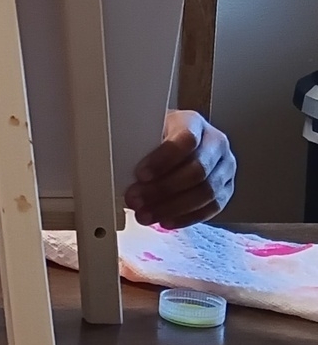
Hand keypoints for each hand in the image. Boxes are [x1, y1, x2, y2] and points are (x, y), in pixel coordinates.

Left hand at [125, 110, 235, 229]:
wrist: (176, 141)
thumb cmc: (157, 135)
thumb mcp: (147, 131)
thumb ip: (138, 145)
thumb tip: (119, 170)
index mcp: (194, 123)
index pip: (186, 140)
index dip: (163, 160)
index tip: (140, 174)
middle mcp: (216, 143)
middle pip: (198, 170)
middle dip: (163, 189)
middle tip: (136, 200)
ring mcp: (224, 167)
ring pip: (206, 192)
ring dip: (172, 207)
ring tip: (146, 215)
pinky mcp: (226, 189)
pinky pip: (212, 208)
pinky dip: (187, 217)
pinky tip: (166, 221)